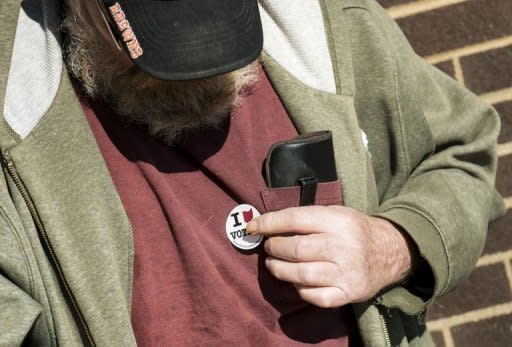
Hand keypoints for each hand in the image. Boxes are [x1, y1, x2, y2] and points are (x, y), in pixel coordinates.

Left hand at [246, 206, 413, 307]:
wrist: (390, 252)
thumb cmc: (354, 230)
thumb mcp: (336, 213)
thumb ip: (305, 217)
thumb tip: (267, 224)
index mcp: (339, 221)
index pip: (295, 219)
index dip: (269, 223)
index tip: (254, 226)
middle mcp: (344, 246)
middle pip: (295, 249)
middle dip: (274, 247)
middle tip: (269, 246)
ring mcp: (347, 273)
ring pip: (301, 275)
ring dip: (279, 269)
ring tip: (274, 263)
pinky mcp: (348, 293)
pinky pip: (314, 296)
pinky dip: (299, 288)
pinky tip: (296, 280)